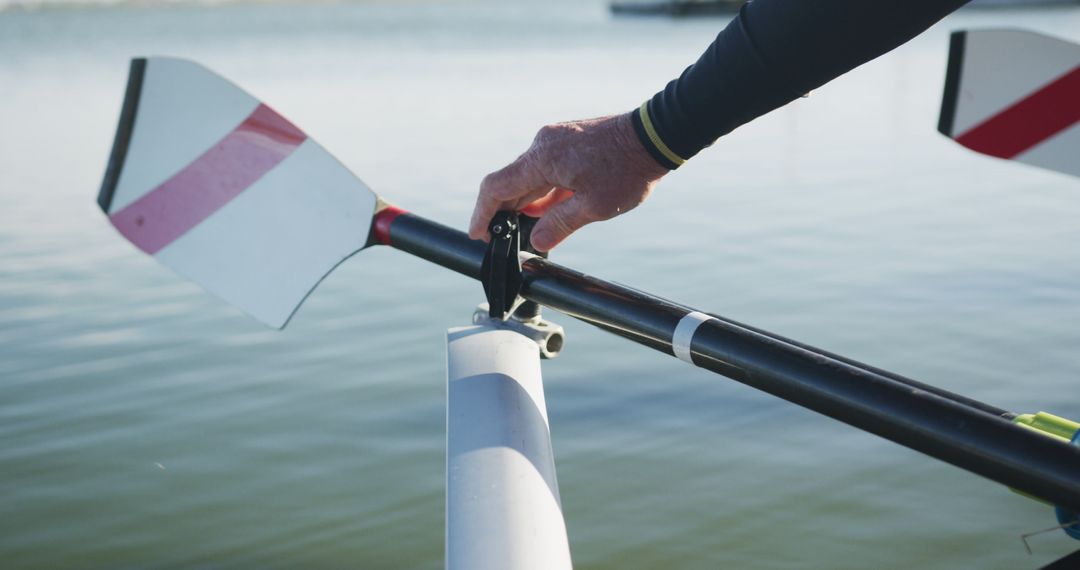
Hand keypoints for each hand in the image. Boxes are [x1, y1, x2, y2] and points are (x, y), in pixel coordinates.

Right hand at [469, 112, 668, 250]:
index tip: (478, 235)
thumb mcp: (593, 207)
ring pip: (529, 175)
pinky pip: (545, 168)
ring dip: (525, 202)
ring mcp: (555, 139)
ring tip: (527, 230)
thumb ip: (558, 225)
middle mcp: (542, 144)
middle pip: (509, 181)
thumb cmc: (627, 170)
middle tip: (501, 240)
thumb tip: (536, 242)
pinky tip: (548, 210)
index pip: (496, 187)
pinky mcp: (568, 139)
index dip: (483, 214)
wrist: (656, 135)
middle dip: (503, 212)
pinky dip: (541, 190)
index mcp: (542, 159)